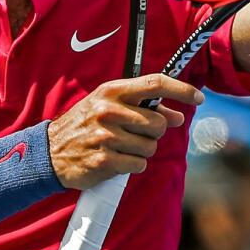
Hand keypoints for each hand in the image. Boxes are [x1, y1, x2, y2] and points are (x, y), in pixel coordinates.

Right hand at [47, 75, 202, 189]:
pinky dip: (132, 165)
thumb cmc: (85, 125)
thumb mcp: (107, 105)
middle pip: (158, 122)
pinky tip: (116, 160)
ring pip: (150, 146)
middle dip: (155, 132)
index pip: (155, 84)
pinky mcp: (104, 160)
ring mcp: (106, 135)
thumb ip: (141, 106)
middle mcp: (109, 110)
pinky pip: (138, 164)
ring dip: (142, 150)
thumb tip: (177, 115)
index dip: (181, 90)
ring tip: (121, 147)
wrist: (50, 151)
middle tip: (137, 134)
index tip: (198, 98)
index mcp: (111, 91)